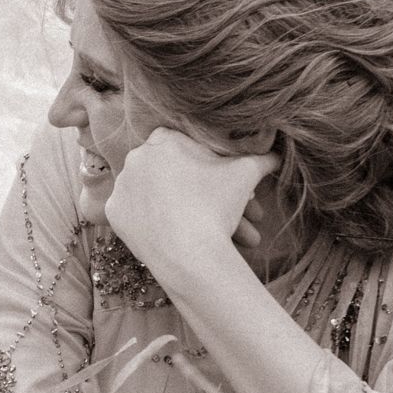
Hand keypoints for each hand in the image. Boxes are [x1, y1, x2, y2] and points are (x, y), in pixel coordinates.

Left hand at [103, 129, 279, 278]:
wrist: (189, 253)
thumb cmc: (218, 207)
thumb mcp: (246, 175)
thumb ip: (262, 157)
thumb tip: (279, 152)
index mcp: (164, 140)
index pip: (181, 141)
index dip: (200, 157)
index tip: (212, 174)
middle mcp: (136, 157)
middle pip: (165, 168)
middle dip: (187, 182)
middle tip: (208, 200)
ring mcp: (121, 184)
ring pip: (148, 189)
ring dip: (167, 198)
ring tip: (193, 216)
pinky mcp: (112, 211)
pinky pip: (131, 209)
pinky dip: (147, 216)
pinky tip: (164, 224)